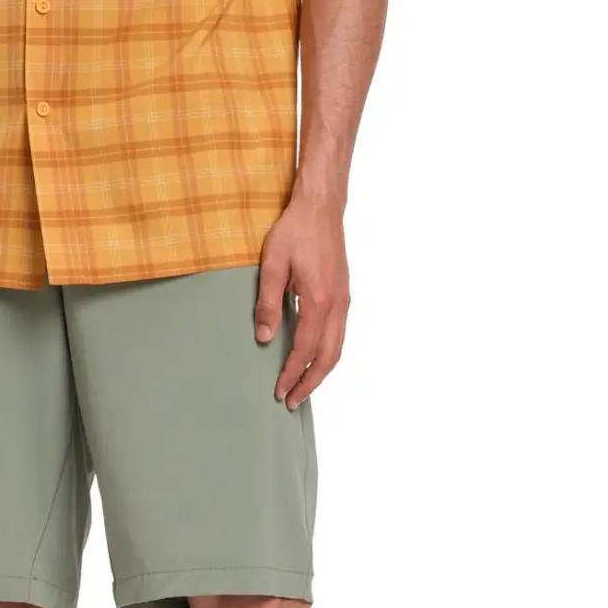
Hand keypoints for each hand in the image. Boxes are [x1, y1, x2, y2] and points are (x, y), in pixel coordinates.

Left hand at [254, 192, 349, 409]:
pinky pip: (339, 334)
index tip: (279, 390)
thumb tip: (263, 338)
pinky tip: (314, 358)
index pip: (305, 349)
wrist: (321, 207)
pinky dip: (328, 353)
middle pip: (329, 357)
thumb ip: (268, 303)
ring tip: (303, 386)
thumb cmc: (295, 231)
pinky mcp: (344, 294)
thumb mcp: (272, 264)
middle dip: (311, 383)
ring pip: (338, 348)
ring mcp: (344, 300)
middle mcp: (338, 304)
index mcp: (320, 300)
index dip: (292, 373)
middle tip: (292, 401)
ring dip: (321, 371)